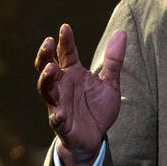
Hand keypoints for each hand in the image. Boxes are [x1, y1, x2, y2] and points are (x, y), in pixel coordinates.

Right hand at [35, 23, 126, 161]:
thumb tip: (121, 33)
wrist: (94, 138)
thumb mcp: (110, 83)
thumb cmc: (97, 108)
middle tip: (47, 42)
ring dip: (46, 79)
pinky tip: (59, 113)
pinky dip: (57, 115)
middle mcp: (62, 85)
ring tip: (50, 68)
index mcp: (73, 73)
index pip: (66, 53)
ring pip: (46, 89)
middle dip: (45, 55)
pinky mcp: (61, 123)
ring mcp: (58, 103)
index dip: (65, 41)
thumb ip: (113, 61)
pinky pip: (56, 118)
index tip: (65, 27)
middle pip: (47, 67)